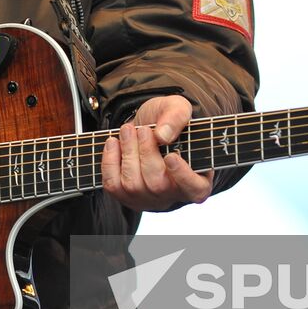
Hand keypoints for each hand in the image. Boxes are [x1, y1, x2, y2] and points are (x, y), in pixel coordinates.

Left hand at [101, 94, 212, 209]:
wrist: (146, 126)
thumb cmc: (168, 121)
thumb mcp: (177, 108)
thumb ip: (176, 117)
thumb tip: (163, 136)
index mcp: (198, 178)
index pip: (195, 189)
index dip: (183, 176)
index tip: (171, 156)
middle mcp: (173, 195)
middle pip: (158, 185)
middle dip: (146, 152)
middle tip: (142, 129)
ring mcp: (148, 199)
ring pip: (134, 185)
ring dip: (128, 153)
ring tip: (127, 130)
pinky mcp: (126, 196)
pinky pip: (113, 186)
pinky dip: (109, 161)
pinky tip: (113, 142)